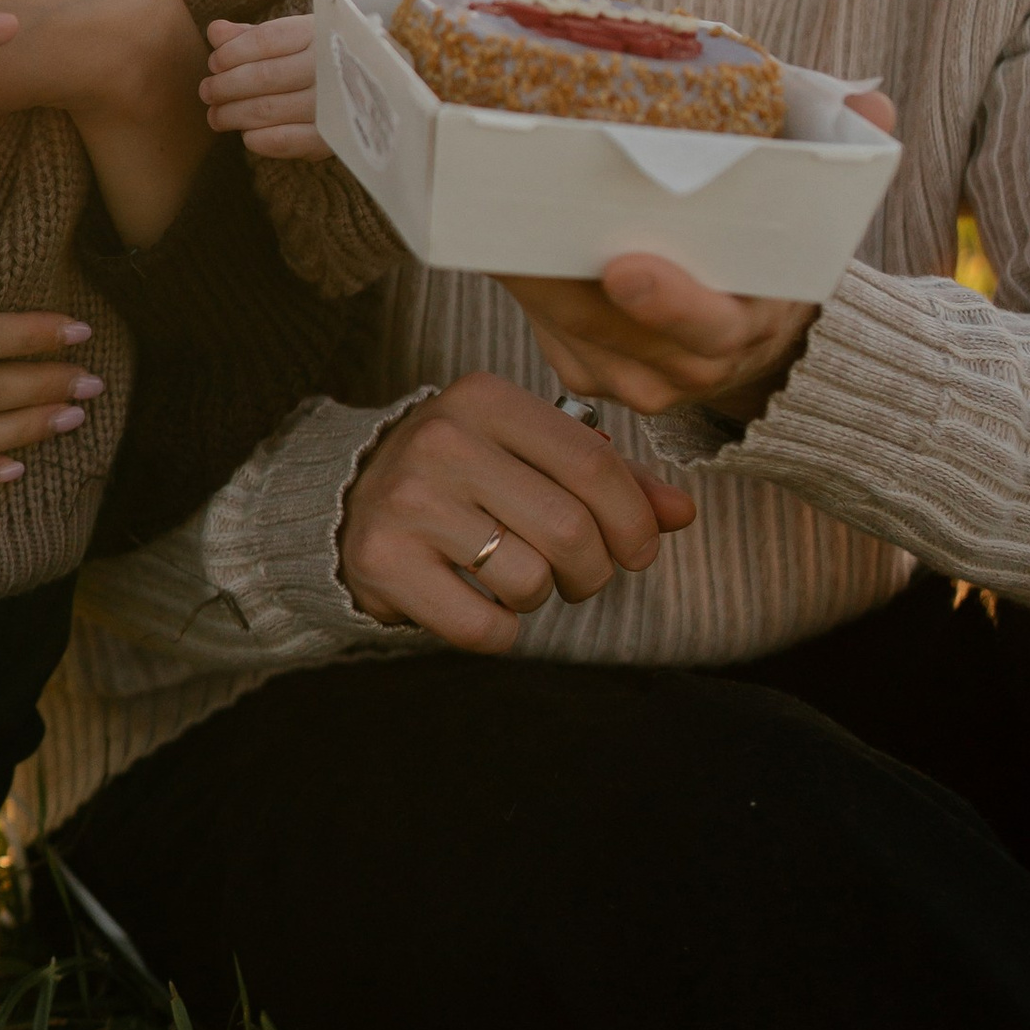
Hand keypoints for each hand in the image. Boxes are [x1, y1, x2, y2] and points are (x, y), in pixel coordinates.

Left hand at [201, 11, 322, 155]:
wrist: (377, 92)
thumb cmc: (322, 59)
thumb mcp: (295, 38)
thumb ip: (253, 36)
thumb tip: (215, 31)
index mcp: (319, 32)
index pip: (267, 39)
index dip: (233, 52)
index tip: (214, 63)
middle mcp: (329, 66)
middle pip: (263, 76)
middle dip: (225, 86)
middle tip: (206, 92)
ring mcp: (332, 103)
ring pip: (267, 109)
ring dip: (233, 114)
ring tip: (215, 116)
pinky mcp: (332, 138)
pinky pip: (286, 141)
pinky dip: (258, 139)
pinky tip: (246, 135)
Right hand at [340, 371, 698, 650]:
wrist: (349, 501)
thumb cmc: (462, 475)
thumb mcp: (527, 451)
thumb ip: (608, 477)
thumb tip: (681, 513)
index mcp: (484, 398)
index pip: (594, 465)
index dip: (634, 522)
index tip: (637, 550)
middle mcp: (442, 440)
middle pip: (570, 530)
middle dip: (594, 570)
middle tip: (580, 576)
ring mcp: (409, 501)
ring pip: (529, 580)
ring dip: (540, 596)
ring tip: (515, 577)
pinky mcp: (385, 561)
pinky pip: (484, 626)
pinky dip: (500, 631)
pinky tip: (481, 603)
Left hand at [502, 92, 894, 426]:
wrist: (756, 327)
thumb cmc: (769, 247)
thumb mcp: (814, 199)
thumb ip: (843, 151)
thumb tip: (876, 110)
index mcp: (755, 317)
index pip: (711, 322)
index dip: (670, 303)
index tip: (624, 267)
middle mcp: (699, 362)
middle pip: (625, 336)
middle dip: (569, 288)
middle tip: (521, 240)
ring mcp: (644, 380)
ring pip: (579, 342)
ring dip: (532, 289)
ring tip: (492, 227)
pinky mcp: (595, 377)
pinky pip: (554, 346)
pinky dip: (528, 301)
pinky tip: (500, 252)